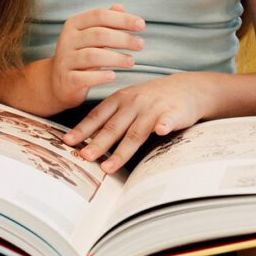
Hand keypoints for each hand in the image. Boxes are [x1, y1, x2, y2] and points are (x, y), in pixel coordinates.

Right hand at [47, 5, 144, 110]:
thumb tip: (119, 7)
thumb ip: (104, 22)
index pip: (99, 15)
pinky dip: (100, 77)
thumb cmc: (79, 55)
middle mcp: (67, 40)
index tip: (141, 25)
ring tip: (131, 61)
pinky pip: (84, 77)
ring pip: (92, 56)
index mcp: (74, 24)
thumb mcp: (89, 36)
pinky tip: (113, 76)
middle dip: (123, 39)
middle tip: (140, 44)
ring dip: (115, 58)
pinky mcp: (66, 80)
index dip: (121, 19)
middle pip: (98, 35)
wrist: (56, 82)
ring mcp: (65, 60)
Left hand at [62, 74, 209, 173]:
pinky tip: (161, 132)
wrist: (188, 88)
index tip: (68, 142)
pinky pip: (167, 120)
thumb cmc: (153, 98)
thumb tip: (86, 140)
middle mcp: (135, 102)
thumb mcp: (129, 101)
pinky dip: (164, 125)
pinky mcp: (173, 113)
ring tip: (108, 167)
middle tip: (84, 158)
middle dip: (98, 144)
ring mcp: (154, 108)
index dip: (83, 129)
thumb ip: (111, 118)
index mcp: (121, 98)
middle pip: (113, 127)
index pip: (98, 115)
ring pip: (136, 132)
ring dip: (122, 151)